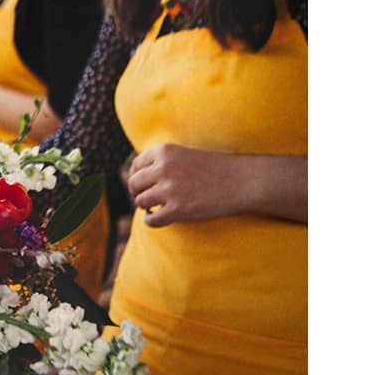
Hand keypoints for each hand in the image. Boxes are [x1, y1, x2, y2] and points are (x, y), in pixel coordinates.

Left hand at [126, 144, 247, 227]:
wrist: (241, 181)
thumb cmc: (213, 169)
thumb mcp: (183, 155)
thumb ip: (161, 162)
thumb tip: (134, 177)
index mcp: (164, 152)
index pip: (136, 166)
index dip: (136, 177)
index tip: (142, 185)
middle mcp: (163, 168)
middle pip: (134, 184)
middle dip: (138, 193)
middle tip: (147, 199)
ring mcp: (170, 189)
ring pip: (140, 202)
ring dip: (146, 207)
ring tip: (157, 208)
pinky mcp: (178, 210)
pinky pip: (151, 220)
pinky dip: (151, 221)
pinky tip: (159, 219)